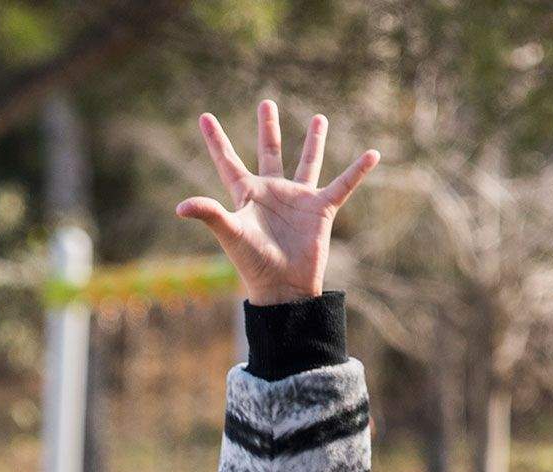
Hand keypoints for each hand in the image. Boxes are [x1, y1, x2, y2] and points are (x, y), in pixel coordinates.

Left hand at [176, 101, 379, 305]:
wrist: (284, 287)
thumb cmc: (254, 263)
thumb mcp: (230, 234)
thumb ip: (209, 214)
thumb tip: (179, 207)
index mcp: (247, 195)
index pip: (228, 161)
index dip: (217, 141)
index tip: (204, 117)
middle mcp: (273, 192)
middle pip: (270, 152)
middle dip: (268, 128)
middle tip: (266, 103)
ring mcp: (298, 198)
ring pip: (307, 162)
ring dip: (313, 141)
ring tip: (319, 118)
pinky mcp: (321, 209)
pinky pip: (343, 184)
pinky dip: (358, 171)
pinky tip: (373, 154)